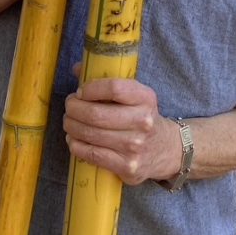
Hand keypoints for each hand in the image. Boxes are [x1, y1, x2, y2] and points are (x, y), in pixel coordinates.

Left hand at [63, 76, 182, 185]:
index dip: (90, 89)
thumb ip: (107, 80)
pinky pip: (93, 155)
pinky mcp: (127, 166)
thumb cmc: (142, 117)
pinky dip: (76, 146)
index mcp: (145, 98)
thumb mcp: (135, 95)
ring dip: (71, 127)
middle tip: (70, 107)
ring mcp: (135, 146)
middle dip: (74, 109)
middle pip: (96, 114)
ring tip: (69, 122)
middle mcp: (142, 121)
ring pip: (91, 134)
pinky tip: (74, 139)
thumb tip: (77, 68)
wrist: (166, 150)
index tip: (80, 91)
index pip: (113, 88)